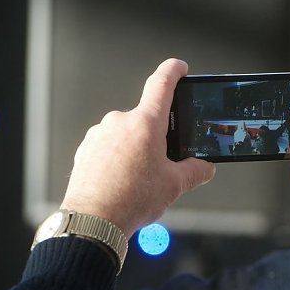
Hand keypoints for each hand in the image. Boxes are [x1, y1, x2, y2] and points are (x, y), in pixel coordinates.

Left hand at [60, 59, 214, 236]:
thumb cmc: (129, 202)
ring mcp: (99, 135)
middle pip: (146, 119)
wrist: (92, 221)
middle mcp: (119, 122)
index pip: (162, 83)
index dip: (174, 71)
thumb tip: (204, 168)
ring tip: (138, 181)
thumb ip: (194, 172)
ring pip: (126, 135)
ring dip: (135, 150)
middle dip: (156, 137)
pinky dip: (117, 159)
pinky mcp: (86, 149)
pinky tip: (121, 182)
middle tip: (161, 164)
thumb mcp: (174, 186)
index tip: (179, 69)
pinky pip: (108, 146)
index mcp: (145, 124)